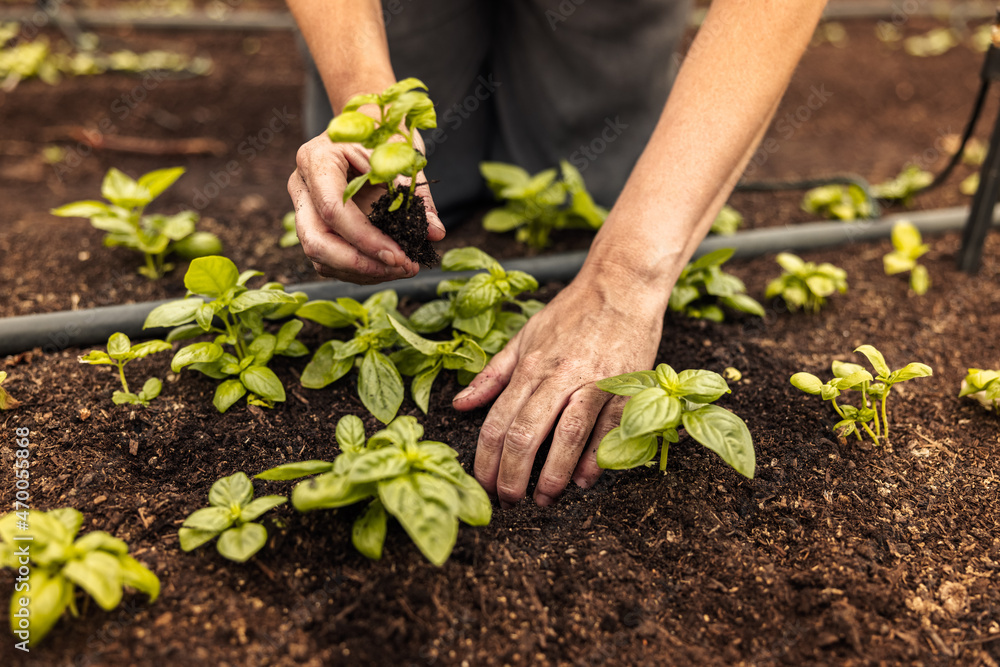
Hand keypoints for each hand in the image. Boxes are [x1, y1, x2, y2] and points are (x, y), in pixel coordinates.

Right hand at [287, 131, 445, 284]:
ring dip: (363, 271)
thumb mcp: (401, 155)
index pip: (333, 210)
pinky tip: (388, 266)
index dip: (365, 239)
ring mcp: (304, 207)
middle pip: (316, 240)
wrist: (367, 123)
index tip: (399, 255)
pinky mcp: (314, 224)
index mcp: (317, 160)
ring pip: (320, 256)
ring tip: (403, 268)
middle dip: (360, 264)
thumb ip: (416, 195)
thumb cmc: (383, 132)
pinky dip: (359, 269)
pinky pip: (328, 258)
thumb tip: (435, 233)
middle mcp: (302, 186)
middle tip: (402, 267)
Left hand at [452, 269, 668, 506]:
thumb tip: (460, 404)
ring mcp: (594, 381)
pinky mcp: (625, 385)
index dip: (486, 459)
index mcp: (530, 367)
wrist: (622, 284)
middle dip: (512, 474)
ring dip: (553, 473)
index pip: (498, 420)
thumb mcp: (524, 337)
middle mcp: (558, 375)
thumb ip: (493, 374)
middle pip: (526, 433)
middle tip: (508, 500)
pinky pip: (609, 427)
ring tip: (544, 499)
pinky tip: (584, 478)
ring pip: (568, 434)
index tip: (483, 483)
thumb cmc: (572, 312)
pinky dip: (596, 456)